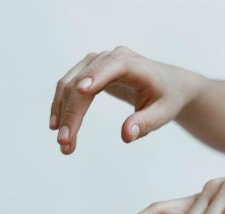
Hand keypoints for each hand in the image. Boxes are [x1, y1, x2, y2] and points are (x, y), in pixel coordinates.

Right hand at [49, 46, 203, 153]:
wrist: (167, 85)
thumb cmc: (166, 98)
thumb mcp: (163, 113)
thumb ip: (145, 123)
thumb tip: (126, 135)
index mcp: (132, 64)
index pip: (112, 66)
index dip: (96, 77)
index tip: (80, 91)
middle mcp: (110, 57)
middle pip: (82, 82)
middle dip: (71, 113)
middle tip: (65, 143)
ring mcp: (96, 62)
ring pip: (69, 85)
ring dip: (62, 114)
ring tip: (63, 144)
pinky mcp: (88, 71)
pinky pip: (67, 88)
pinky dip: (61, 108)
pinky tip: (57, 127)